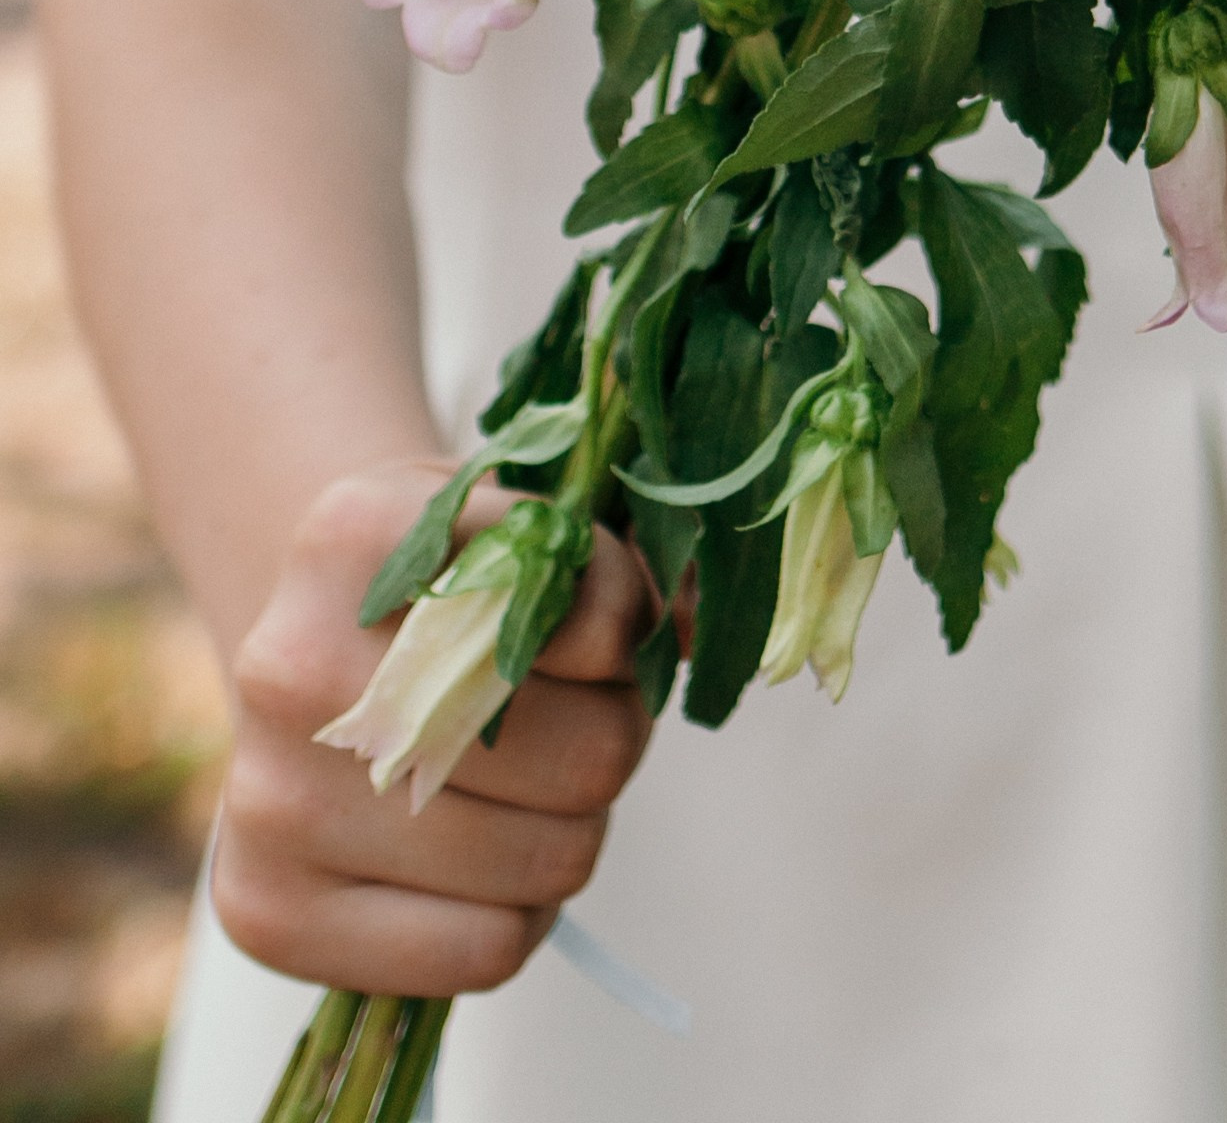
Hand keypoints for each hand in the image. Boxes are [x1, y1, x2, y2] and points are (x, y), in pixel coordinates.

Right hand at [214, 461, 655, 994]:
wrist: (296, 645)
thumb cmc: (444, 584)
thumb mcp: (525, 528)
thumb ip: (629, 573)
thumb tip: (707, 628)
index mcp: (357, 532)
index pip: (586, 614)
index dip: (626, 630)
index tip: (602, 629)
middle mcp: (291, 665)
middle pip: (587, 755)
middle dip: (612, 740)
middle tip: (572, 717)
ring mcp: (267, 798)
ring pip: (549, 860)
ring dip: (572, 828)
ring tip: (522, 784)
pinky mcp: (267, 911)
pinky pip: (486, 950)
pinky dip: (517, 913)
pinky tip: (477, 857)